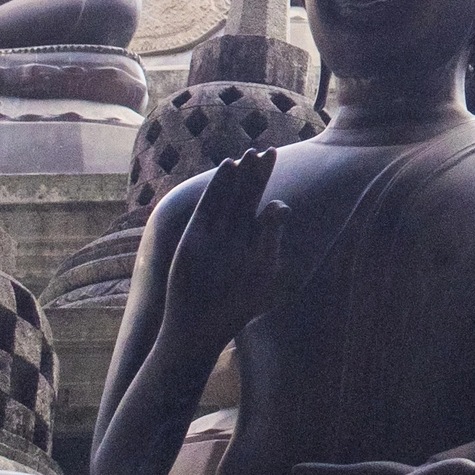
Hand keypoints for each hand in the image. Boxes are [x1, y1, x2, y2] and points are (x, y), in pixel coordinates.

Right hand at [162, 147, 287, 352]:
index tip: (277, 161)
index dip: (269, 184)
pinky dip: (218, 186)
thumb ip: (271, 235)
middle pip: (247, 196)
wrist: (201, 324)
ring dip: (238, 176)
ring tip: (249, 153)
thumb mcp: (262, 267)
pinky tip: (227, 166)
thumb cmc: (237, 302)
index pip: (263, 204)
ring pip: (229, 197)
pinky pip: (209, 204)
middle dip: (257, 175)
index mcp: (253, 241)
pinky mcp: (195, 234)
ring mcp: (213, 232)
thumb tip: (279, 202)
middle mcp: (233, 233)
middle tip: (269, 151)